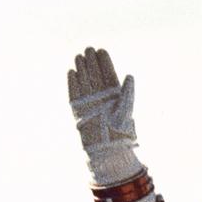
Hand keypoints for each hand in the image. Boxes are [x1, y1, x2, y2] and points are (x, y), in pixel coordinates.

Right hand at [68, 47, 142, 186]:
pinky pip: (74, 93)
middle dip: (92, 62)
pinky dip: (72, 83)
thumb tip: (130, 76)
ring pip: (84, 82)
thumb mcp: (125, 111)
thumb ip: (127, 94)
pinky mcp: (79, 110)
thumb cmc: (120, 134)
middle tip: (89, 49)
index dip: (105, 63)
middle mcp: (102, 99)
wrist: (109, 151)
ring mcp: (90, 103)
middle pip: (95, 76)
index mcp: (115, 97)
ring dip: (82, 69)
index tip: (101, 51)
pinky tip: (72, 72)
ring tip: (80, 57)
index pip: (109, 75)